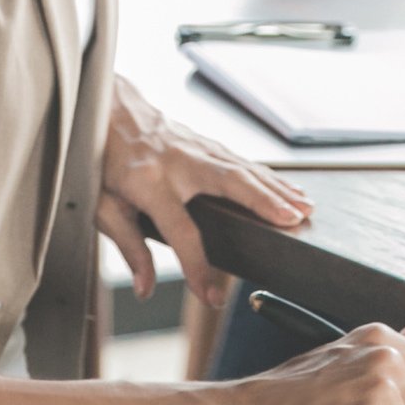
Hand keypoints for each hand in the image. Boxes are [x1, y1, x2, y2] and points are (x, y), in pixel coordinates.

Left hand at [99, 77, 309, 307]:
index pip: (180, 232)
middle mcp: (177, 161)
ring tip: (304, 208)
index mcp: (148, 183)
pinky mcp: (203, 142)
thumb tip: (145, 287)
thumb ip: (129, 247)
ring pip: (243, 168)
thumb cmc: (100, 158)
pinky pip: (241, 160)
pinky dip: (268, 175)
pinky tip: (287, 187)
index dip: (196, 268)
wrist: (104, 106)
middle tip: (296, 223)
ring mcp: (193, 147)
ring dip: (276, 188)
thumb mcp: (102, 207)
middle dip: (265, 204)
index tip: (211, 298)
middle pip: (230, 184)